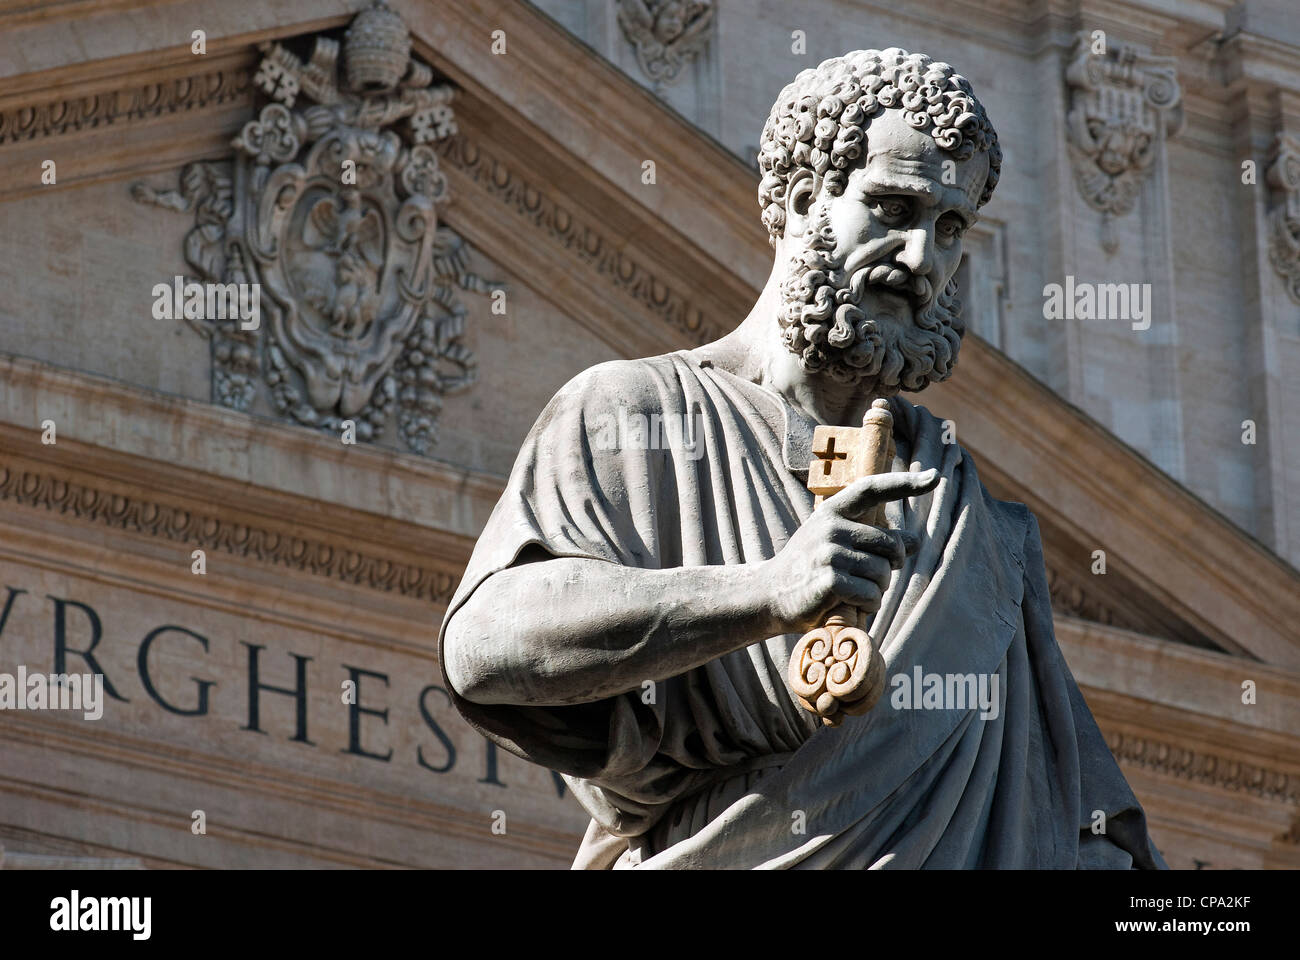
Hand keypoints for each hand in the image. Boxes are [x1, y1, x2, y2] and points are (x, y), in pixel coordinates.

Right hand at [760, 468, 938, 631]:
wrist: (768, 594)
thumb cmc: (809, 568)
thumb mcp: (835, 544)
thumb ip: (871, 540)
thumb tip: (913, 541)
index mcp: (832, 511)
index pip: (872, 489)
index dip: (904, 483)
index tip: (935, 477)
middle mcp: (830, 527)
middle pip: (890, 545)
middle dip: (890, 567)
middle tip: (871, 578)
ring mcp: (828, 552)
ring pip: (883, 573)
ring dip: (877, 590)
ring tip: (856, 593)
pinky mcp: (828, 580)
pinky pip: (871, 594)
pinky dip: (868, 606)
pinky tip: (851, 606)